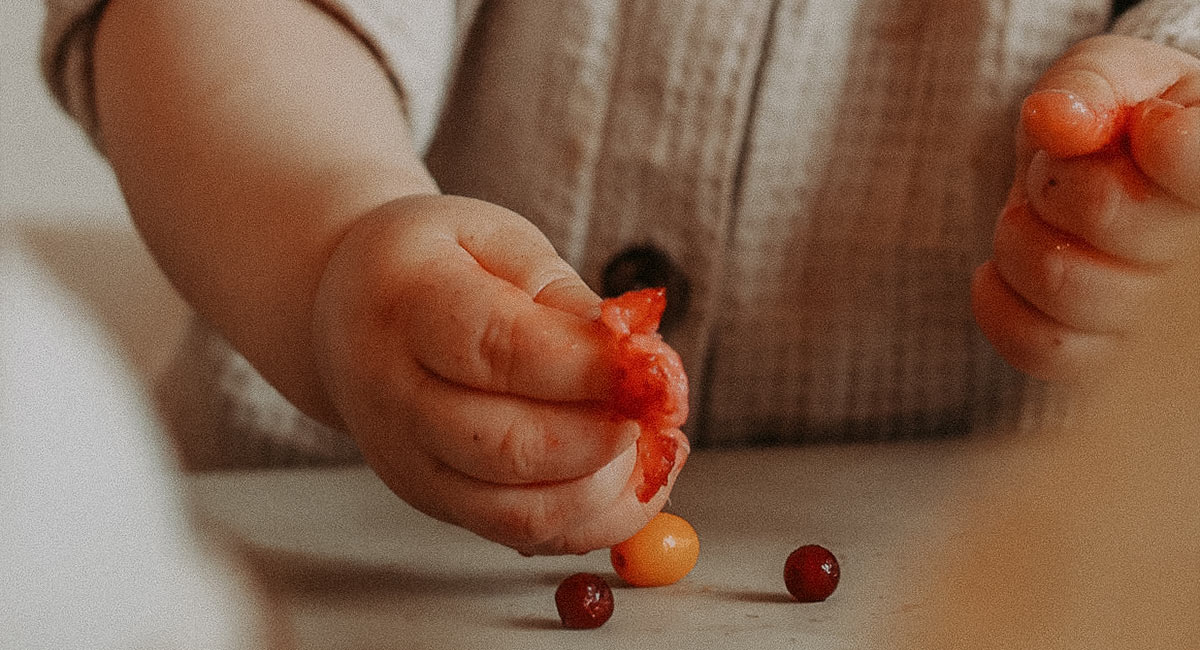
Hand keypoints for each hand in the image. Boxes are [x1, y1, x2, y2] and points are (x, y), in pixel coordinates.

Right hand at [311, 194, 686, 554]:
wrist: (347, 311)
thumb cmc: (437, 265)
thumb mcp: (497, 242)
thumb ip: (563, 297)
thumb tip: (635, 357)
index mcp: (405, 304)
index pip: (497, 351)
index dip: (585, 369)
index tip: (650, 367)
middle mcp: (393, 395)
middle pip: (505, 446)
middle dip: (604, 437)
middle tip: (659, 410)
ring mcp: (407, 461)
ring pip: (517, 511)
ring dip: (607, 489)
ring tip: (654, 444)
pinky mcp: (434, 501)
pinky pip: (521, 534)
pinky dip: (592, 520)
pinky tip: (630, 477)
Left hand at [972, 35, 1199, 380]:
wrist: (1092, 182)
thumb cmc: (1112, 122)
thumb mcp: (1110, 75)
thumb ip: (1091, 84)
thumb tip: (1056, 119)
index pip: (1193, 166)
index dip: (1162, 145)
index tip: (1146, 129)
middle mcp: (1197, 258)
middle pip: (1106, 210)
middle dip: (1056, 178)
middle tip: (1064, 176)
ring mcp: (1158, 322)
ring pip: (1062, 281)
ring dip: (1020, 237)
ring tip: (1036, 220)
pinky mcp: (1103, 359)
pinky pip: (1040, 346)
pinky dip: (1000, 301)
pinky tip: (1001, 269)